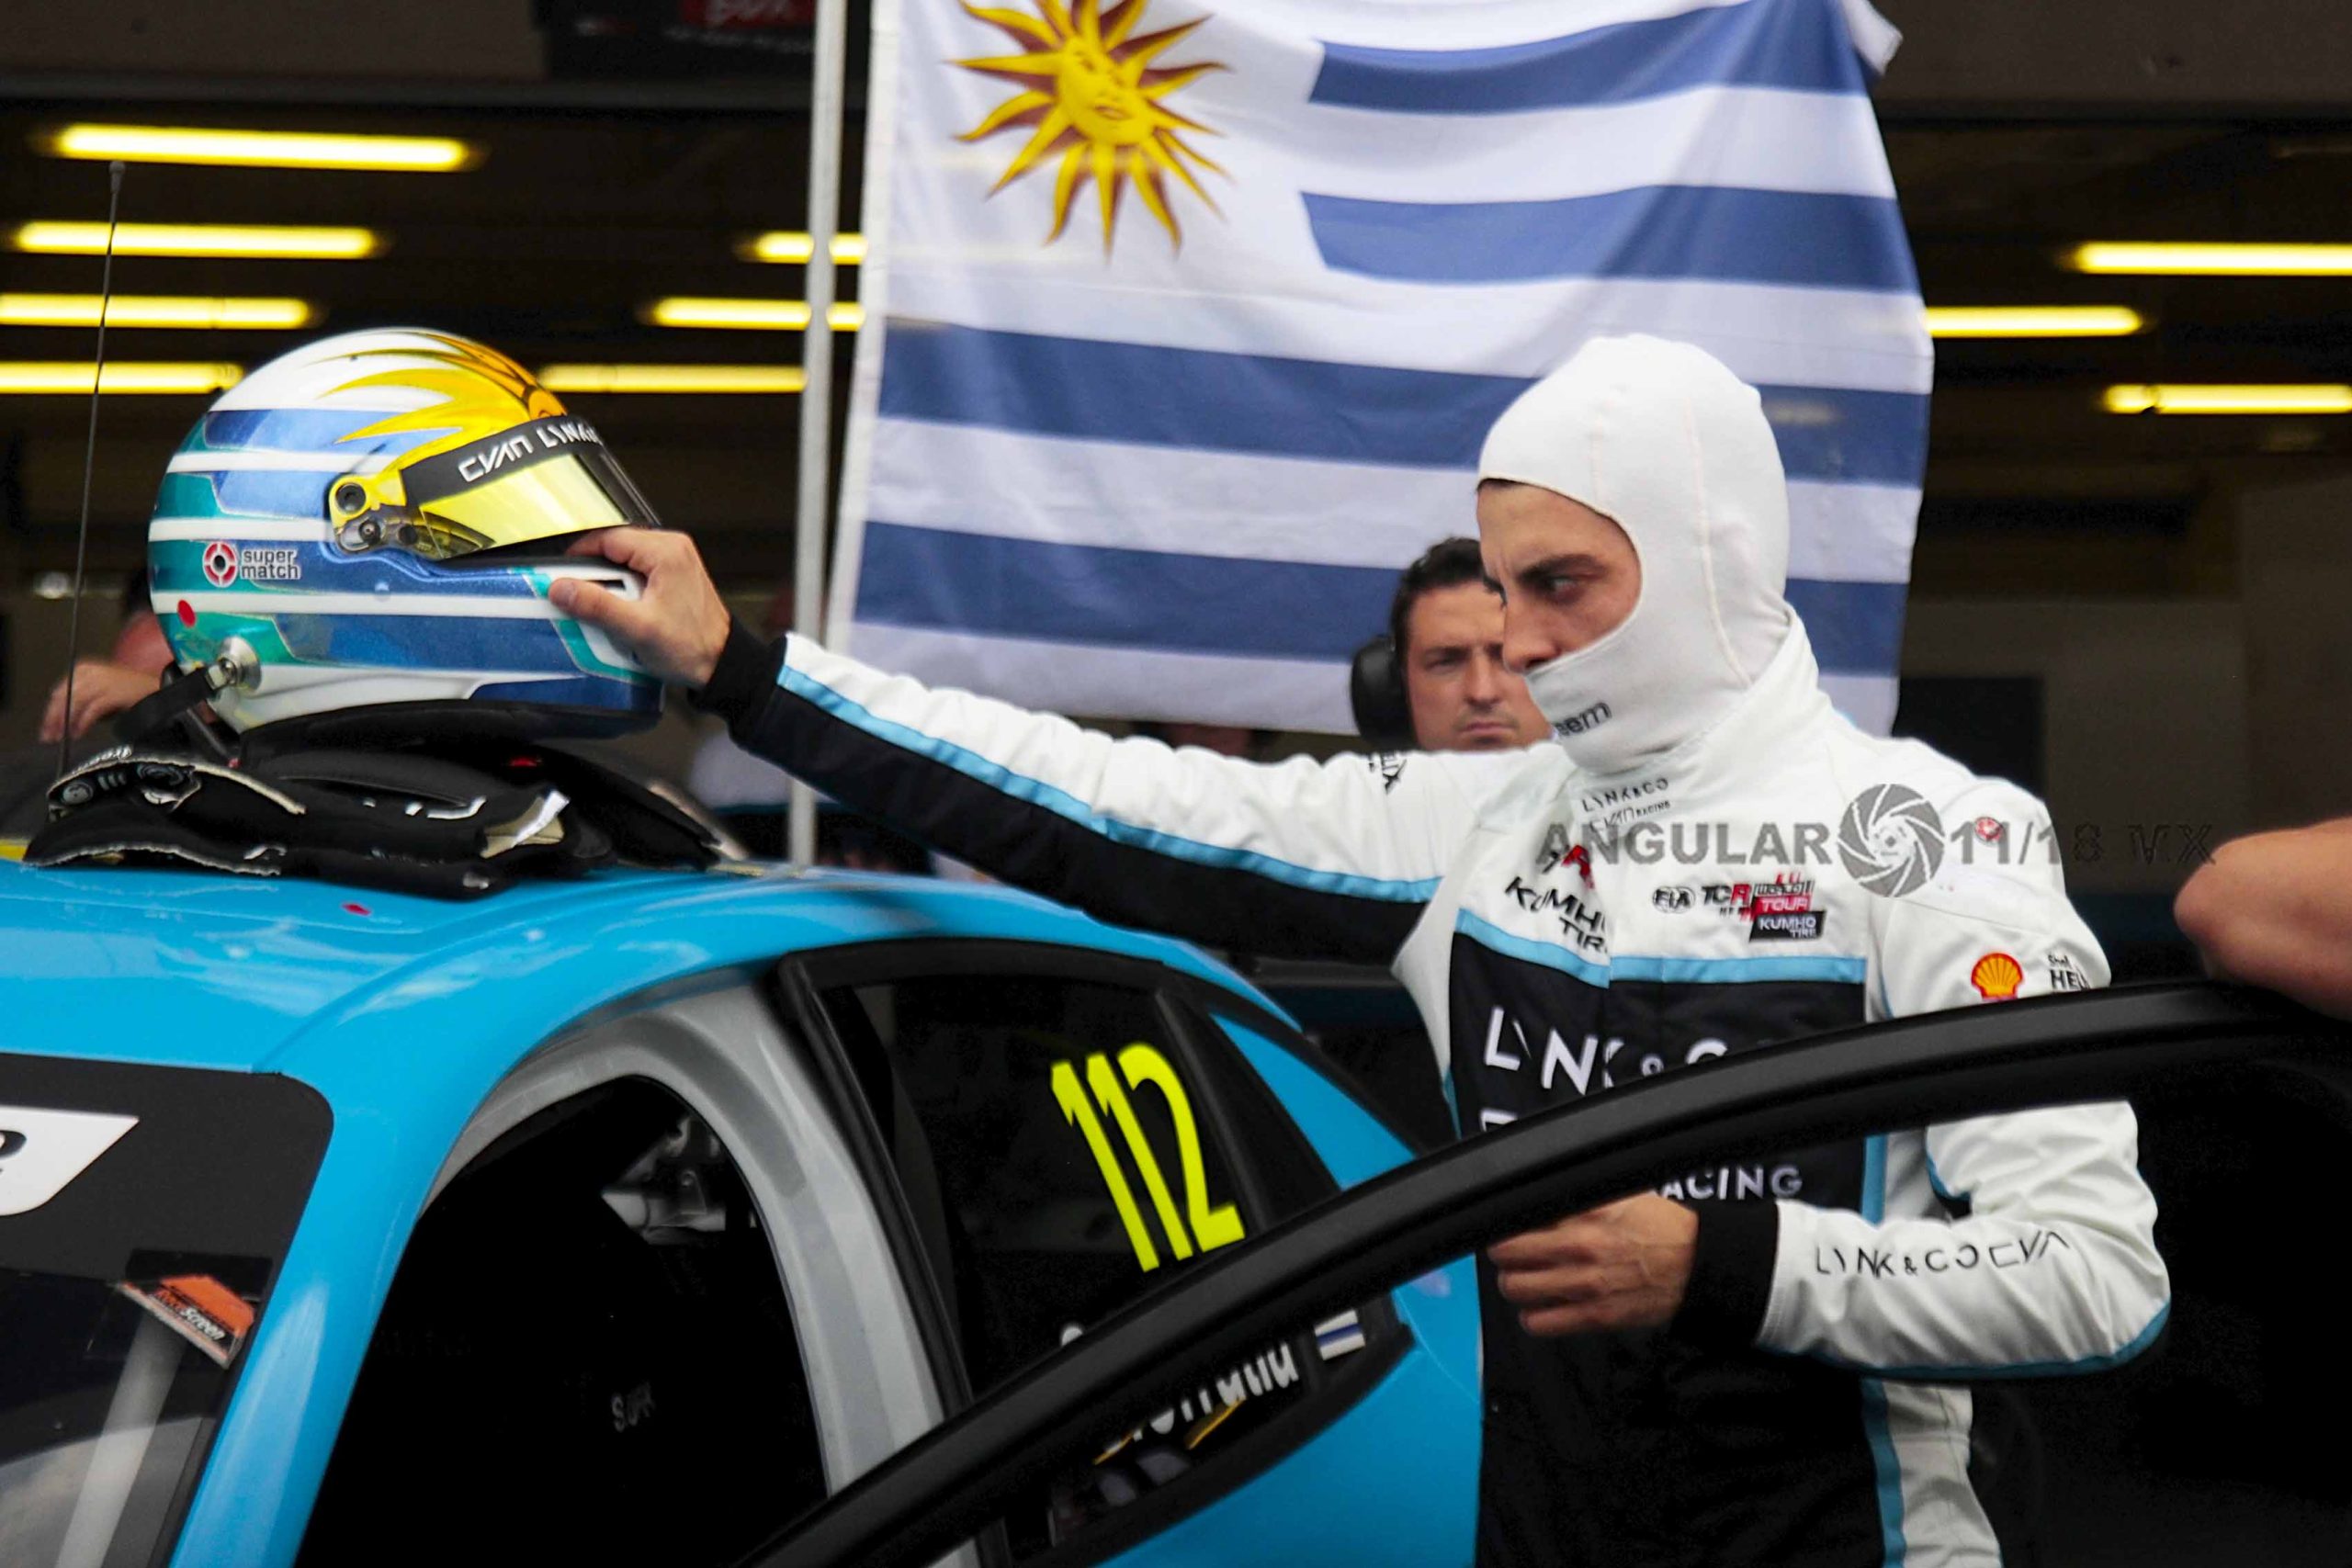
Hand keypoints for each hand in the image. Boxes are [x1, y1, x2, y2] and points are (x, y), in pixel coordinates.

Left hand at [40, 660, 163, 743]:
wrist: (160, 687)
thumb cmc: (131, 692)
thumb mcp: (102, 692)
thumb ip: (83, 701)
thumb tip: (64, 719)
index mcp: (84, 669)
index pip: (60, 691)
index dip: (51, 710)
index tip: (48, 727)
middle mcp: (89, 672)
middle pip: (63, 697)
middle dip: (54, 718)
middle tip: (49, 736)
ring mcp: (101, 682)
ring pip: (74, 703)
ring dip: (65, 722)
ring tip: (62, 737)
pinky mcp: (112, 693)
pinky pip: (90, 710)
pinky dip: (82, 723)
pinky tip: (79, 733)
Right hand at [550, 527, 732, 688]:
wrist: (722, 664)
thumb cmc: (692, 647)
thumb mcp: (637, 629)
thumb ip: (597, 606)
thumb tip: (562, 588)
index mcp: (666, 552)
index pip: (608, 539)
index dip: (579, 556)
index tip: (561, 576)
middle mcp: (673, 549)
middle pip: (615, 549)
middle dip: (594, 573)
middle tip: (579, 598)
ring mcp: (676, 561)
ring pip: (625, 562)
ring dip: (609, 583)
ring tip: (603, 609)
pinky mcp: (675, 576)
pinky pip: (638, 573)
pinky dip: (624, 589)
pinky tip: (622, 611)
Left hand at [1488, 1194, 1697, 1335]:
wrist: (1696, 1263)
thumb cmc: (1659, 1227)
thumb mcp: (1618, 1196)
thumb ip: (1578, 1196)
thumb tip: (1543, 1194)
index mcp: (1585, 1212)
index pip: (1521, 1215)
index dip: (1506, 1220)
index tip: (1505, 1224)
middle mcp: (1580, 1246)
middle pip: (1507, 1251)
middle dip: (1502, 1252)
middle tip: (1507, 1253)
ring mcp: (1585, 1284)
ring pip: (1516, 1288)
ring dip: (1513, 1284)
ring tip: (1522, 1280)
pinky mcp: (1595, 1316)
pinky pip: (1540, 1323)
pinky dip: (1532, 1317)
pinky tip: (1539, 1308)